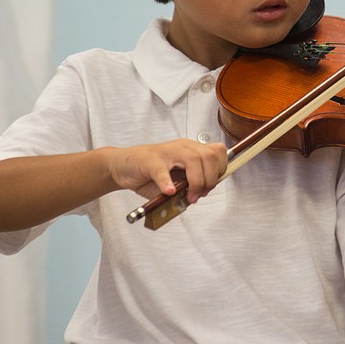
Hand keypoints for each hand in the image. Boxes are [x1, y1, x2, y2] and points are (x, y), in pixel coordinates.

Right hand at [105, 139, 227, 202]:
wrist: (123, 167)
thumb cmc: (151, 174)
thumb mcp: (177, 179)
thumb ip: (191, 184)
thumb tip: (203, 193)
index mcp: (191, 149)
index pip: (217, 152)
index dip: (220, 170)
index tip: (211, 186)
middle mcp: (182, 147)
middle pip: (209, 156)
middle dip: (210, 179)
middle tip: (198, 195)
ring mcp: (166, 152)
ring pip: (192, 160)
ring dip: (195, 182)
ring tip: (189, 196)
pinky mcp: (150, 161)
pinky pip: (161, 170)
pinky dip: (167, 182)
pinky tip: (169, 191)